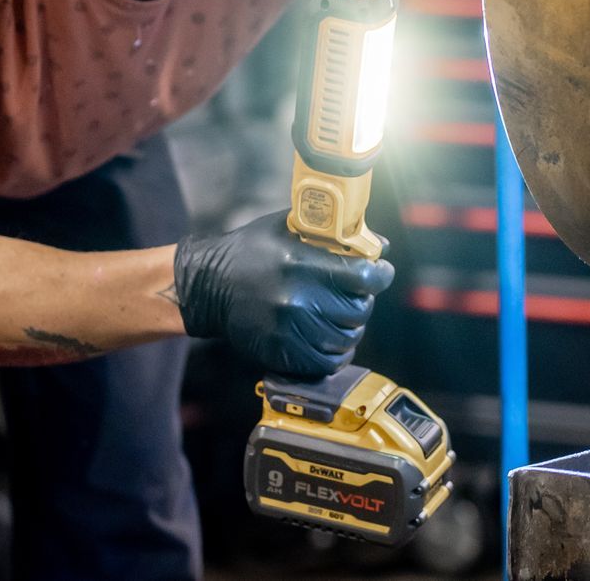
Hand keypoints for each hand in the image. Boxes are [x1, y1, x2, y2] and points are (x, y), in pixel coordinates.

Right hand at [172, 210, 394, 378]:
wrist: (209, 286)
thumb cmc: (252, 250)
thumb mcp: (289, 227)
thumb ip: (334, 234)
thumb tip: (379, 246)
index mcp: (301, 264)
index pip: (362, 277)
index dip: (380, 274)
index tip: (380, 272)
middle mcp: (297, 300)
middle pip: (358, 310)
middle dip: (363, 300)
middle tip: (355, 293)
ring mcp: (289, 330)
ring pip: (346, 338)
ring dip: (351, 327)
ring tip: (341, 315)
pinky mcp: (281, 352)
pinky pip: (327, 362)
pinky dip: (336, 352)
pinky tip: (330, 337)